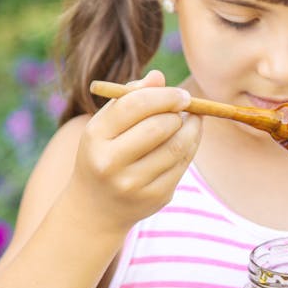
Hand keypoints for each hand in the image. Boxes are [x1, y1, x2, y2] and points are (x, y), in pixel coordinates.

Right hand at [67, 70, 200, 233]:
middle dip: (178, 113)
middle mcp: (111, 162)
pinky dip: (190, 149)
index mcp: (95, 136)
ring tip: (192, 121)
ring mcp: (133, 183)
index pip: (133, 105)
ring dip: (191, 129)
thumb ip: (130, 98)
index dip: (164, 96)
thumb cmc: (104, 153)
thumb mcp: (106, 125)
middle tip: (187, 108)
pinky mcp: (155, 197)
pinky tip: (187, 141)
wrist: (95, 209)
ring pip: (176, 147)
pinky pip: (182, 166)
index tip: (182, 94)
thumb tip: (159, 78)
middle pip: (158, 127)